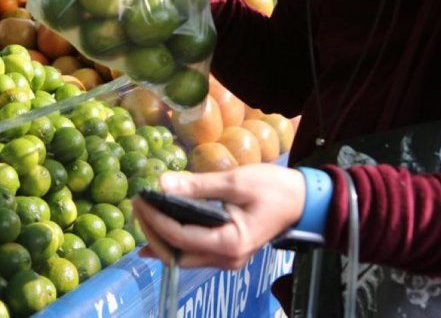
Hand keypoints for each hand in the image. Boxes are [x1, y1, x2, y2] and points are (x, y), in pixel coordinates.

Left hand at [133, 165, 305, 268]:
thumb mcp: (235, 181)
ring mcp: (228, 259)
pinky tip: (155, 234)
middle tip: (137, 205)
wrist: (303, 201)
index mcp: (230, 243)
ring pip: (184, 257)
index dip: (155, 219)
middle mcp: (227, 259)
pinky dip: (174, 242)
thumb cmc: (273, 188)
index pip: (180, 236)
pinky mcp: (228, 253)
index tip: (140, 199)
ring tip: (143, 215)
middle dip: (152, 231)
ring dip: (161, 238)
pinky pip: (194, 252)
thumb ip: (197, 185)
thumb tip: (162, 183)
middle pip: (177, 253)